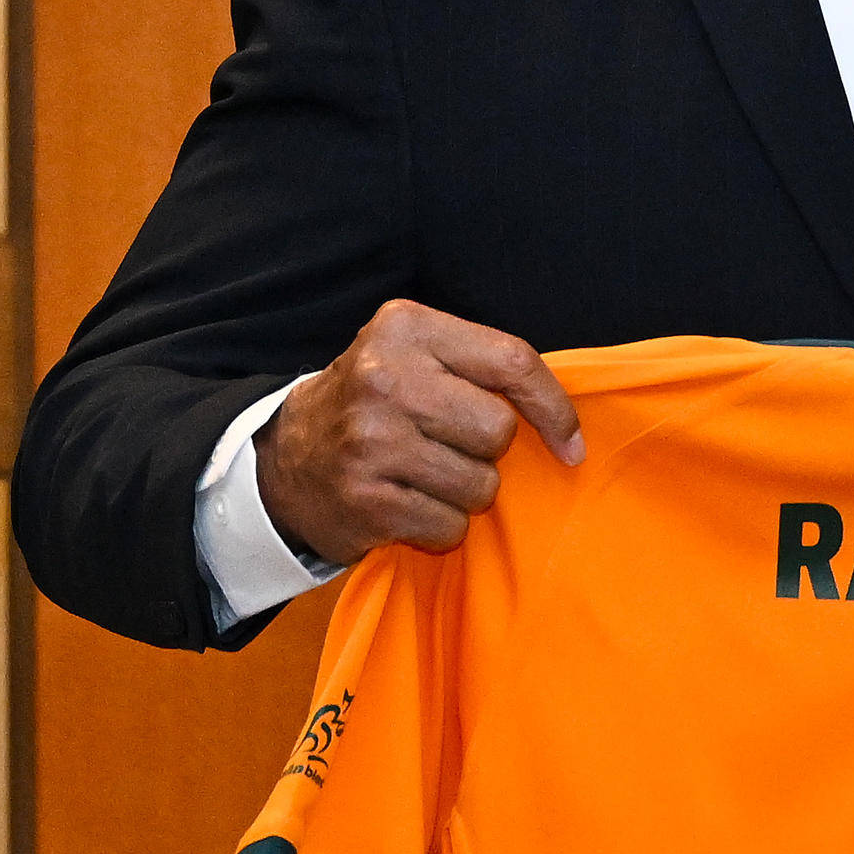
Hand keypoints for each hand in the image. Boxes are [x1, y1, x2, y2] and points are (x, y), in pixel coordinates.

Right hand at [259, 300, 583, 563]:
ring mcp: (370, 440)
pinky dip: (441, 525)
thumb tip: (566, 424)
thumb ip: (480, 368)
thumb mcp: (414, 359)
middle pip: (499, 429)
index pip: (513, 361)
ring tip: (422, 476)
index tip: (570, 443)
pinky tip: (407, 506)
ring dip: (465, 492)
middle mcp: (383, 377)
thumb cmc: (373, 408)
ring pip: (481, 484)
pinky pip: (449, 525)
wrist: (283, 462)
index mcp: (405, 328)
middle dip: (488, 450)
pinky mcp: (365, 498)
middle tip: (446, 447)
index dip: (553, 408)